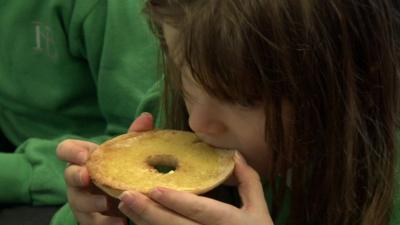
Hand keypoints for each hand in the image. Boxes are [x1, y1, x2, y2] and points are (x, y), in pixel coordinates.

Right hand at [57, 112, 153, 224]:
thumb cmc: (122, 171)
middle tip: (87, 177)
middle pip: (69, 176)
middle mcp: (79, 180)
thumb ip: (134, 137)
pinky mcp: (91, 219)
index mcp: (86, 160)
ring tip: (108, 204)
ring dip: (92, 203)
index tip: (85, 156)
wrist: (125, 200)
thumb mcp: (128, 155)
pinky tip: (120, 222)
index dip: (70, 151)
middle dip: (76, 176)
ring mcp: (82, 201)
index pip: (66, 150)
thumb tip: (146, 116)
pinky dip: (105, 223)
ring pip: (78, 203)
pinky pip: (93, 223)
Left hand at [118, 152, 273, 224]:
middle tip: (126, 195)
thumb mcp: (259, 210)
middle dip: (148, 211)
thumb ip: (249, 182)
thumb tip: (235, 155)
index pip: (198, 209)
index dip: (175, 200)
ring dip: (144, 221)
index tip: (154, 188)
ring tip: (126, 205)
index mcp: (228, 222)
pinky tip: (139, 220)